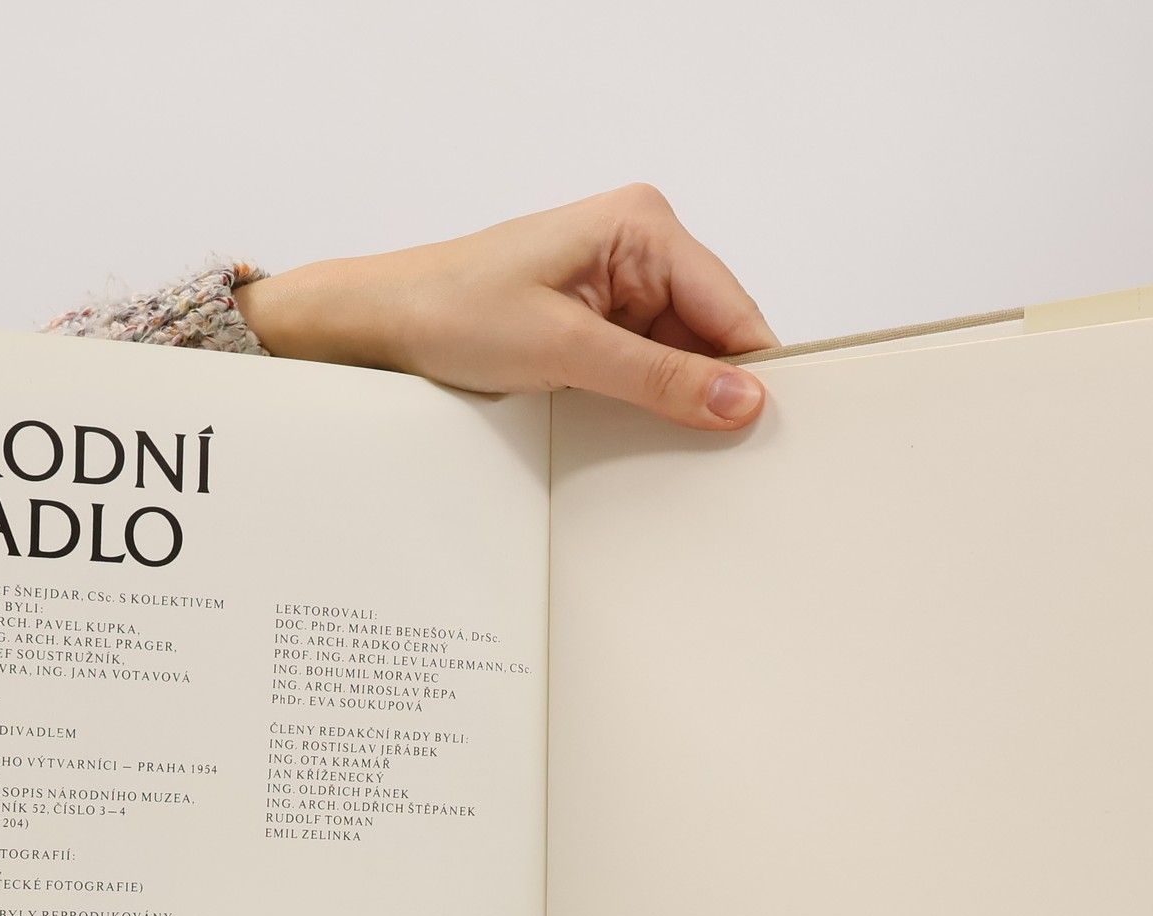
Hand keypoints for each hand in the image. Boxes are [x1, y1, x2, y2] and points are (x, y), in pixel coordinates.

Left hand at [236, 184, 780, 430]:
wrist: (382, 326)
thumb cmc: (453, 311)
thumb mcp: (567, 351)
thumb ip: (661, 379)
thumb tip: (742, 400)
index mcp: (643, 225)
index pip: (733, 307)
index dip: (756, 370)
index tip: (770, 432)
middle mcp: (642, 246)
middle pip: (716, 334)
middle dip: (715, 390)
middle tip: (719, 453)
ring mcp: (622, 285)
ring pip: (686, 358)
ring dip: (679, 401)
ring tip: (658, 438)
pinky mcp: (600, 322)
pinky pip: (651, 368)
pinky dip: (650, 402)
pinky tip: (636, 428)